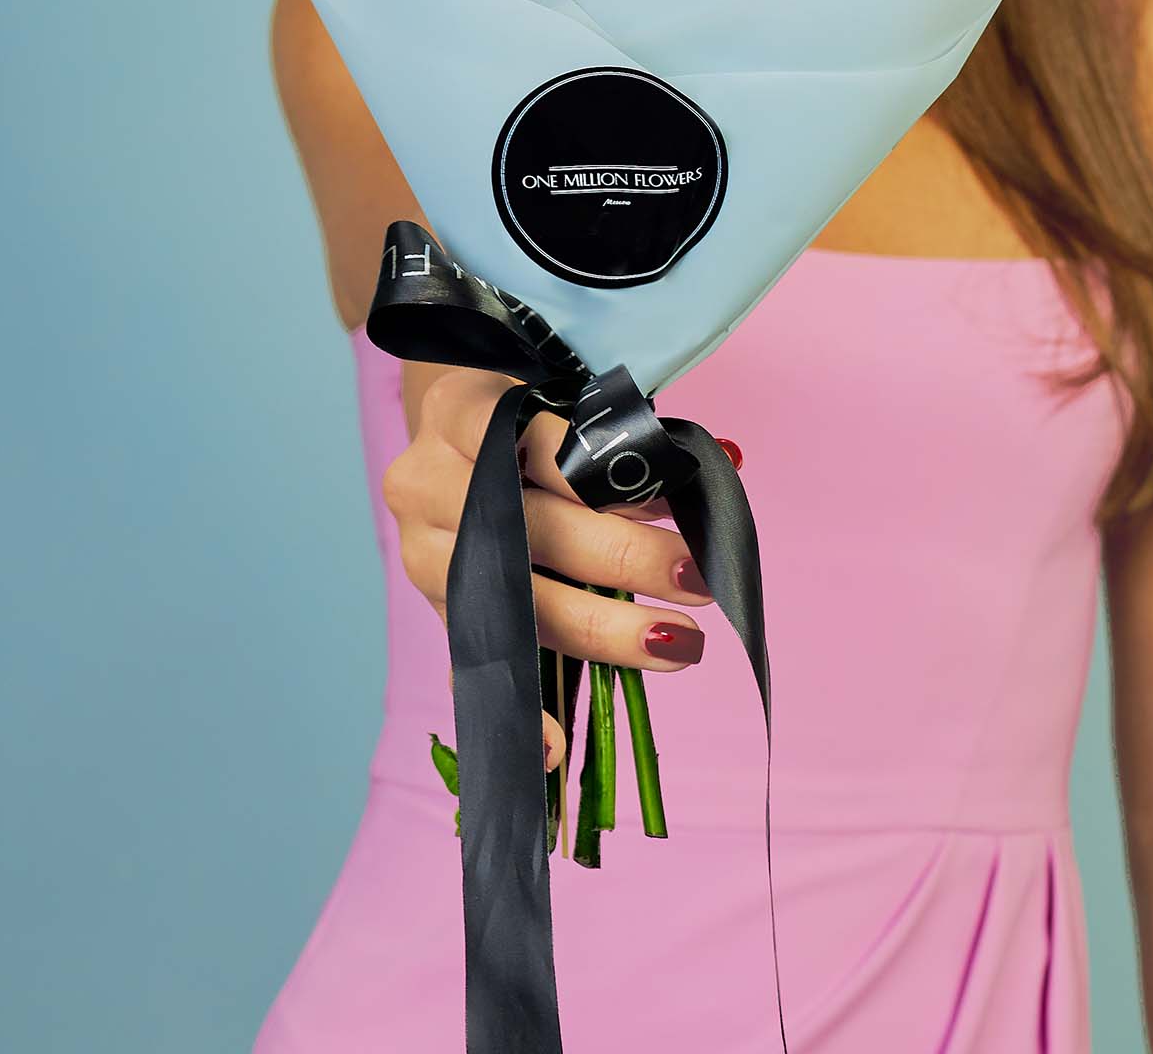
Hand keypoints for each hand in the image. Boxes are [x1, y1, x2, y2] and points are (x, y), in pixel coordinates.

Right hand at [382, 365, 717, 771]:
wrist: (451, 441)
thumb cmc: (527, 421)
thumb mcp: (566, 406)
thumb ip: (633, 439)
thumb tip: (731, 460)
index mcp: (459, 410)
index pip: (533, 443)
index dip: (601, 479)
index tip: (671, 504)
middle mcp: (426, 482)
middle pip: (530, 527)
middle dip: (623, 557)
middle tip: (696, 577)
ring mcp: (422, 550)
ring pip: (515, 601)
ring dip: (602, 628)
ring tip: (678, 642)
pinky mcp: (435, 606)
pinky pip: (478, 662)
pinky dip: (522, 708)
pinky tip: (554, 746)